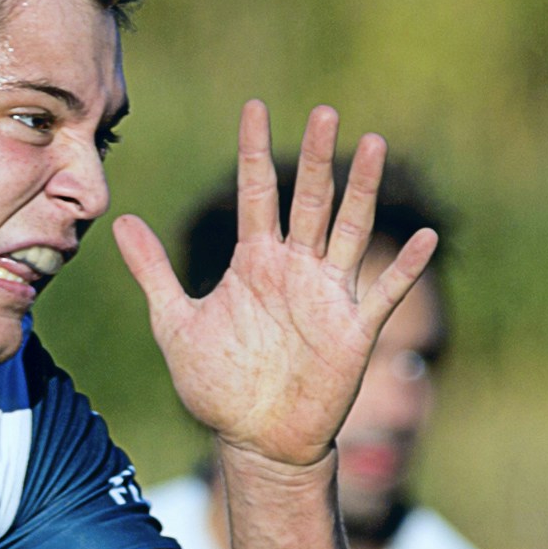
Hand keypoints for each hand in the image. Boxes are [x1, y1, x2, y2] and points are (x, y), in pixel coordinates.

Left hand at [114, 101, 438, 474]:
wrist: (255, 441)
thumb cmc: (218, 385)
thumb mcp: (176, 324)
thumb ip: (154, 273)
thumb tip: (123, 221)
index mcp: (255, 261)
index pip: (256, 194)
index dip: (254, 152)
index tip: (254, 107)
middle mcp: (296, 268)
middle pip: (310, 200)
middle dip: (315, 157)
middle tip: (323, 111)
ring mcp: (327, 295)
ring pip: (349, 230)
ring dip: (361, 190)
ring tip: (372, 143)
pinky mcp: (353, 331)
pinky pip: (383, 293)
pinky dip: (405, 268)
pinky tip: (424, 238)